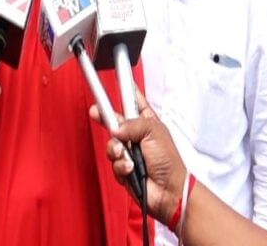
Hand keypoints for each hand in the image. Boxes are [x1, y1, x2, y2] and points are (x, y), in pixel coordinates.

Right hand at [90, 91, 185, 225]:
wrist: (168, 190)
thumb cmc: (169, 161)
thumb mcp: (154, 133)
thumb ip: (133, 125)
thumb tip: (116, 127)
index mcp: (146, 122)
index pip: (133, 101)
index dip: (125, 90)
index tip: (116, 77)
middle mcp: (136, 135)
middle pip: (114, 121)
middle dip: (107, 120)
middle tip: (97, 112)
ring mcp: (128, 152)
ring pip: (110, 144)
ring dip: (118, 151)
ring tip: (129, 157)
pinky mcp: (123, 168)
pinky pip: (113, 163)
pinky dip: (121, 167)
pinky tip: (131, 169)